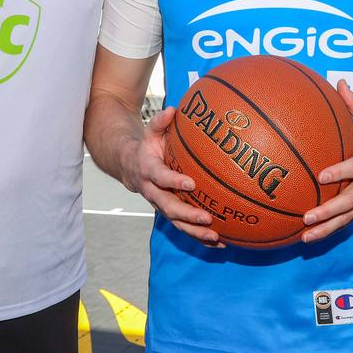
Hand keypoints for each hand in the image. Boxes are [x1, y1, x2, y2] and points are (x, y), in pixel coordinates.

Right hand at [123, 107, 222, 245]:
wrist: (130, 167)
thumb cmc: (147, 146)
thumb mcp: (150, 132)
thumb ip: (160, 122)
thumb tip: (172, 109)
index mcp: (148, 170)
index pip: (160, 177)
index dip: (173, 181)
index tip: (191, 183)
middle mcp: (153, 192)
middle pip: (169, 207)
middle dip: (187, 215)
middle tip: (207, 217)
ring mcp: (161, 205)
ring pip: (177, 223)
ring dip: (195, 232)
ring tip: (216, 237)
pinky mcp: (170, 213)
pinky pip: (184, 227)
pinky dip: (201, 237)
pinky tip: (221, 243)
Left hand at [301, 81, 352, 242]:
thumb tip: (339, 82)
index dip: (340, 171)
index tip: (321, 177)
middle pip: (350, 199)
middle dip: (329, 210)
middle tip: (307, 216)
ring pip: (348, 217)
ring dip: (327, 228)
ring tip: (305, 237)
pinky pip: (349, 221)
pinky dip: (332, 230)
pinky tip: (312, 238)